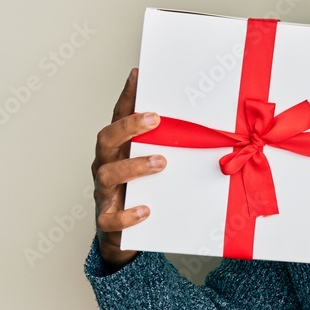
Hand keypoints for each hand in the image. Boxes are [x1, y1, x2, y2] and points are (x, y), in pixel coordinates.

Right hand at [91, 68, 164, 268]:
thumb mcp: (157, 162)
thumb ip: (172, 144)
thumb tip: (205, 123)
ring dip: (134, 166)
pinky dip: (127, 214)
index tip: (138, 75)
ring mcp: (104, 192)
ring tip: (161, 162)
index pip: (117, 116)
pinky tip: (146, 210)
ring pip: (107, 174)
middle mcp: (107, 165)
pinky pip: (111, 218)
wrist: (124, 235)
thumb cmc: (144, 190)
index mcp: (119, 149)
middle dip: (128, 126)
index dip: (126, 96)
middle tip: (155, 118)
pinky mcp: (107, 220)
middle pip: (105, 138)